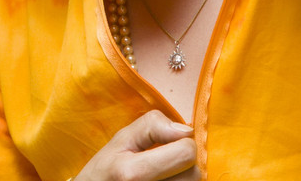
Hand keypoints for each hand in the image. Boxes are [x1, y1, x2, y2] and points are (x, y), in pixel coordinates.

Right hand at [73, 110, 199, 180]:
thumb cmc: (106, 170)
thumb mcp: (121, 140)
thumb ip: (153, 125)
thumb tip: (187, 130)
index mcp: (133, 173)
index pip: (186, 153)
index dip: (182, 142)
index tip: (169, 144)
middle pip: (194, 174)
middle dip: (184, 163)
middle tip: (165, 163)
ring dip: (184, 177)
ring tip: (164, 175)